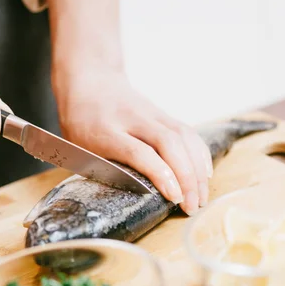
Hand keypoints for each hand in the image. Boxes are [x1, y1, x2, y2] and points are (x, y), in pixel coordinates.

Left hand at [53, 67, 212, 215]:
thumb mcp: (79, 147)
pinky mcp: (163, 113)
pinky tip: (205, 174)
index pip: (139, 151)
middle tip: (192, 205)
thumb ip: (102, 168)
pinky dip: (200, 154)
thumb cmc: (80, 122)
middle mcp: (131, 118)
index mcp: (104, 130)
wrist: (89, 80)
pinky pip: (188, 132)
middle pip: (169, 143)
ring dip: (197, 168)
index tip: (174, 197)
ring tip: (202, 196)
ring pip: (183, 136)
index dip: (160, 174)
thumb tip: (130, 197)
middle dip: (187, 177)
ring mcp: (150, 113)